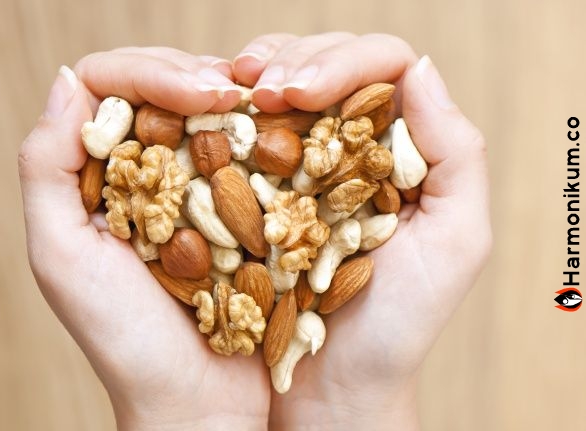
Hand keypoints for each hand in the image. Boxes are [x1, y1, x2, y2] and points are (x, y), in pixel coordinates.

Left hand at [18, 48, 269, 430]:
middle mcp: (142, 173)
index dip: (149, 74)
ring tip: (262, 101)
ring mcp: (194, 189)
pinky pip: (247, 152)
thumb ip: (46, 169)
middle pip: (160, 89)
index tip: (199, 94)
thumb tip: (67, 82)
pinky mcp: (237, 209)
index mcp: (95, 177)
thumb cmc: (125, 342)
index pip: (108, 87)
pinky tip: (280, 130)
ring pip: (208, 113)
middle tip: (233, 90)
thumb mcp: (62, 257)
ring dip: (233, 98)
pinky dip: (264, 132)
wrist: (198, 398)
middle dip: (195, 77)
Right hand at [233, 33, 491, 429]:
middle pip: (328, 62)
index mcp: (401, 150)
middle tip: (257, 90)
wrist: (329, 386)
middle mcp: (352, 147)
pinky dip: (226, 111)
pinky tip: (215, 113)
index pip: (382, 66)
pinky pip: (244, 130)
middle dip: (292, 61)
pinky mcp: (259, 189)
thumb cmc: (396, 326)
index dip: (341, 61)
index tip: (297, 93)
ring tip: (233, 91)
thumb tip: (420, 68)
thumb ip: (455, 154)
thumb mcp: (454, 242)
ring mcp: (302, 164)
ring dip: (255, 76)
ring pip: (282, 86)